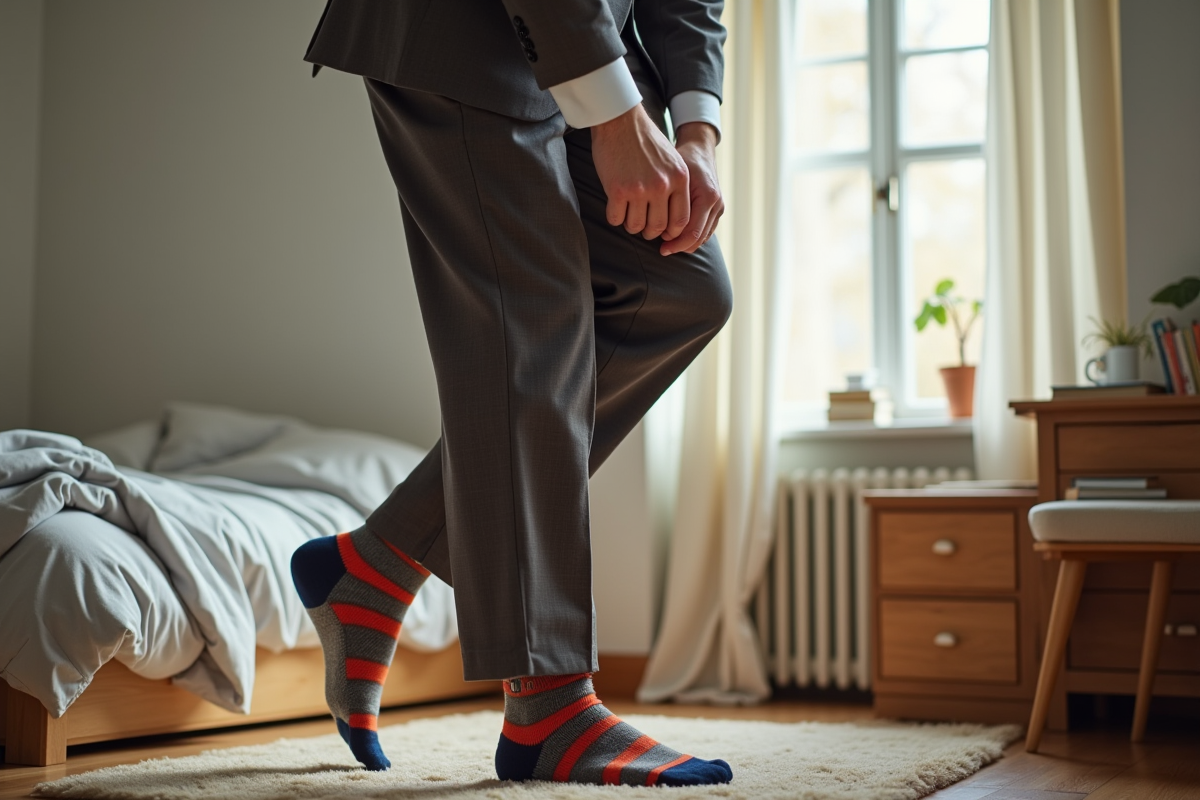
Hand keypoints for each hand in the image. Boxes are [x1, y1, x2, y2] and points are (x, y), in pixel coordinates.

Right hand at [591, 105, 690, 242]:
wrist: (620, 119)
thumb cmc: (644, 138)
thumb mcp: (672, 159)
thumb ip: (676, 184)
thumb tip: (673, 216)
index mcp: (679, 178)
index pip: (681, 220)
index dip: (671, 231)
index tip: (662, 231)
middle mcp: (662, 185)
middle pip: (658, 226)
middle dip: (649, 232)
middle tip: (642, 226)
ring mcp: (640, 189)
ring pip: (636, 226)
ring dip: (631, 225)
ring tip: (628, 216)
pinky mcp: (617, 190)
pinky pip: (616, 218)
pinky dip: (615, 217)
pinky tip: (615, 207)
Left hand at [660, 122, 722, 255]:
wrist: (700, 149)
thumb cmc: (682, 159)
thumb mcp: (672, 175)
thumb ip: (667, 199)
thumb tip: (653, 224)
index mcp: (707, 196)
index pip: (692, 232)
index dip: (675, 243)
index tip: (660, 246)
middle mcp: (716, 204)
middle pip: (698, 239)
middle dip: (679, 247)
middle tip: (662, 249)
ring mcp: (719, 207)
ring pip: (702, 238)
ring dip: (685, 244)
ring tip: (667, 244)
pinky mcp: (718, 210)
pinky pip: (705, 232)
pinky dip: (691, 238)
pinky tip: (676, 237)